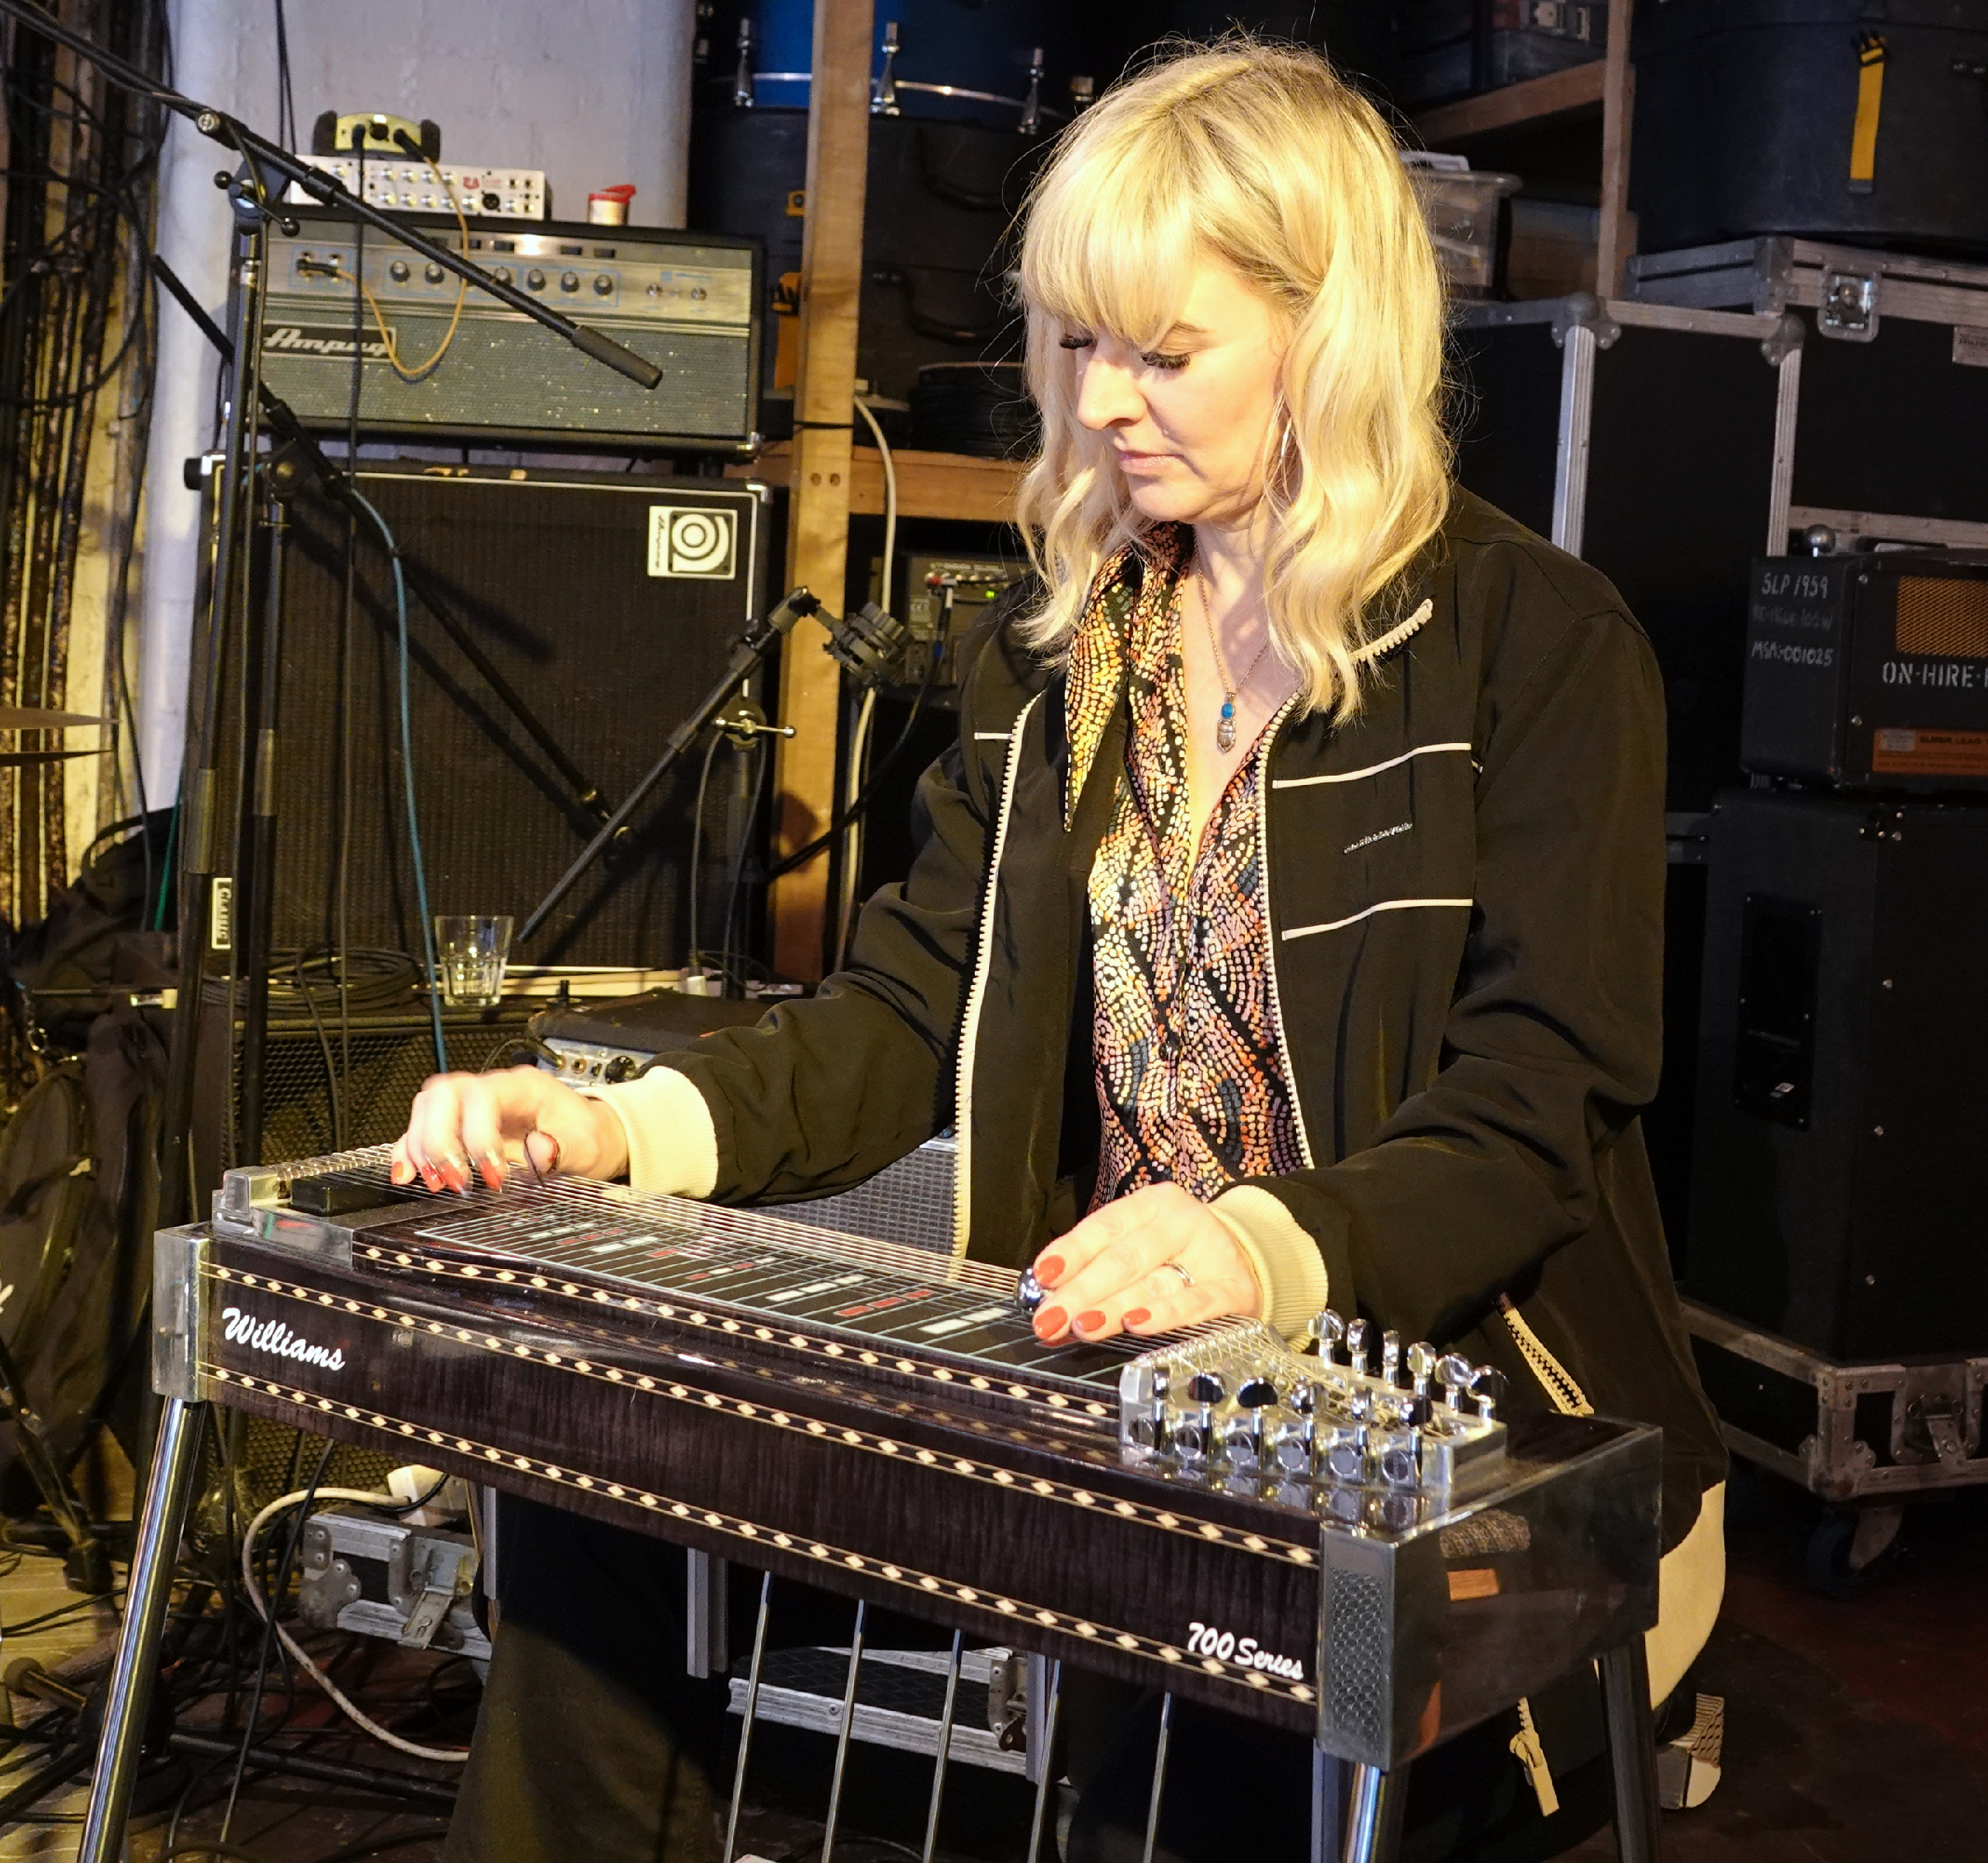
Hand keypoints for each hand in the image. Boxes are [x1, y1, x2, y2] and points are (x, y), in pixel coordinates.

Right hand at [391, 1066, 628, 1191]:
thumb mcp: (585, 1145)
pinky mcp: (459, 1126)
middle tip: (456, 1180)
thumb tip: (540, 1151)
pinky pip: (422, 1129)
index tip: (492, 1176)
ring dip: (422, 1148)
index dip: (478, 1137)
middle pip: (443, 1095)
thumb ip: (562, 1149)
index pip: (483, 1097)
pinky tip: (407, 1175)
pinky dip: (410, 1151)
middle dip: (439, 1141)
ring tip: (436, 1183)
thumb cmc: (585, 1135)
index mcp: (523, 1086)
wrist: (588, 1135)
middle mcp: (492, 1089)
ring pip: (426, 1109)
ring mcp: (471, 1106)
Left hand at [1028, 1183, 1262, 1344]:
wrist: (1249, 1261)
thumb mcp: (1141, 1246)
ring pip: (1152, 1283)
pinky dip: (1165, 1315)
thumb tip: (1049, 1298)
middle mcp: (1181, 1223)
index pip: (1105, 1225)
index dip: (1072, 1251)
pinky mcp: (1233, 1289)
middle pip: (1123, 1258)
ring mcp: (1210, 1254)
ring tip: (1082, 1325)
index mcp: (1152, 1205)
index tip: (1043, 1276)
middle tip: (1051, 1317)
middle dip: (1082, 1291)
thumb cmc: (1179, 1256)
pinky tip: (1137, 1325)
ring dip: (1112, 1308)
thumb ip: (1098, 1268)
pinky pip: (1195, 1303)